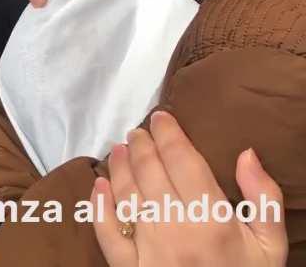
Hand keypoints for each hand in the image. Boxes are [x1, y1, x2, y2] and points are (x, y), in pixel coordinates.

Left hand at [91, 112, 287, 266]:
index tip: (161, 117)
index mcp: (211, 217)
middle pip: (150, 171)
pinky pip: (108, 235)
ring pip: (127, 195)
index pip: (181, 159)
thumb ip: (264, 197)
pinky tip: (98, 186)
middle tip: (138, 131)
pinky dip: (99, 207)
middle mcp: (176, 229)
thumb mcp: (270, 244)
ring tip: (118, 148)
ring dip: (120, 166)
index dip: (168, 133)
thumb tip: (246, 153)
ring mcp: (149, 251)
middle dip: (141, 144)